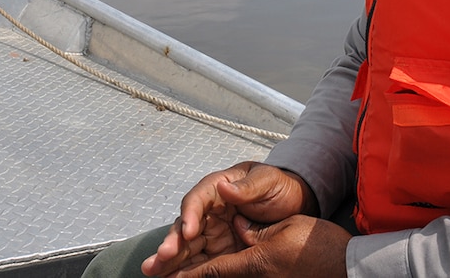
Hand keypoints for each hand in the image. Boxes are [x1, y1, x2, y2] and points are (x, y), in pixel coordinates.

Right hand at [142, 161, 315, 276]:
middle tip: (161, 257)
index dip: (190, 214)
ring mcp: (212, 231)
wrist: (295, 204)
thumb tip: (224, 187)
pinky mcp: (219, 249)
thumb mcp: (268, 181)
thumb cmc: (279, 186)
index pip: (197, 199)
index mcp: (217, 188)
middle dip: (172, 242)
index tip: (188, 231)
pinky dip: (184, 270)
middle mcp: (209, 210)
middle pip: (185, 226)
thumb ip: (248, 186)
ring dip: (169, 259)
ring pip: (186, 246)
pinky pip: (199, 261)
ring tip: (154, 271)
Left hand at [154, 215, 349, 277]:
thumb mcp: (286, 228)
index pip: (214, 270)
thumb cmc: (318, 245)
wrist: (344, 266)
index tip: (168, 276)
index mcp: (256, 262)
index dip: (189, 274)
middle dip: (194, 276)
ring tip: (189, 272)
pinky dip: (227, 273)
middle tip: (169, 275)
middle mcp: (255, 277)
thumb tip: (237, 228)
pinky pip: (243, 277)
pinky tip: (221, 268)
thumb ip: (257, 230)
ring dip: (210, 274)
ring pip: (230, 277)